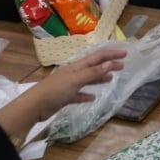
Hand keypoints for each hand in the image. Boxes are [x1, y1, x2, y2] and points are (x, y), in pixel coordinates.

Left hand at [0, 47, 125, 142]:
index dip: (111, 54)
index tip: (125, 54)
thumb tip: (110, 63)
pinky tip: (92, 98)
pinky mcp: (65, 97)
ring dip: (99, 78)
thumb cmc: (56, 90)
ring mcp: (69, 85)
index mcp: (77, 67)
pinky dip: (87, 95)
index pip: (97, 57)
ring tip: (111, 79)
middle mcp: (74, 73)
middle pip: (94, 67)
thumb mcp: (76, 80)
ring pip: (88, 79)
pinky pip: (79, 94)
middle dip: (108, 65)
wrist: (35, 106)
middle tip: (122, 66)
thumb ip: (93, 73)